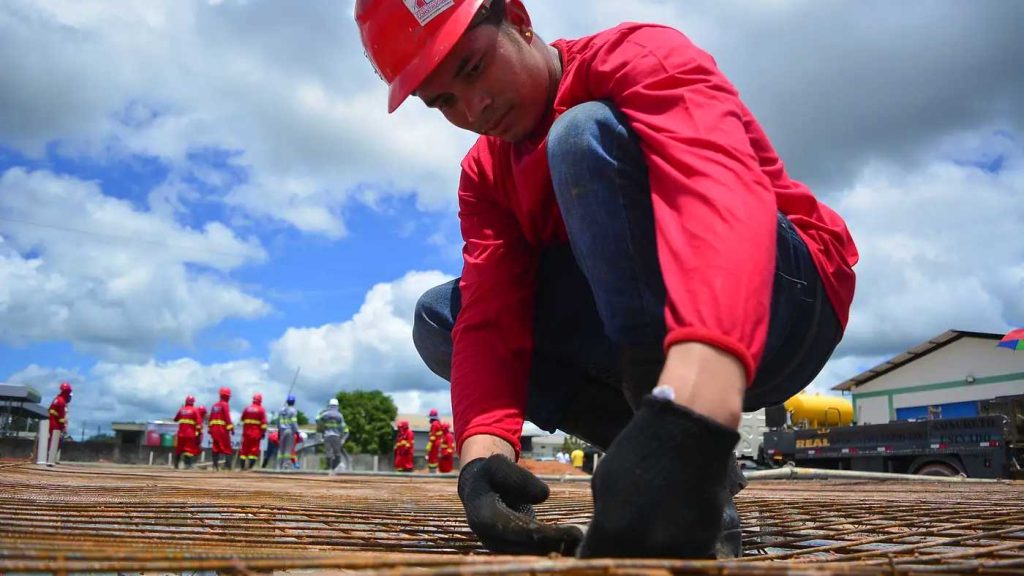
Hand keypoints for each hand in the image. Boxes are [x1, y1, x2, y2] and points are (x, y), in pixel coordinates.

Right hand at [458, 454, 582, 554]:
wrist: (477, 490)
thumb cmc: (490, 476)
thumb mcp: (498, 465)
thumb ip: (519, 477)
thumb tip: (543, 496)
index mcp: (484, 518)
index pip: (520, 532)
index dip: (547, 535)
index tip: (573, 533)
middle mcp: (491, 539)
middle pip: (529, 549)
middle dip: (557, 546)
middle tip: (583, 540)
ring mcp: (501, 547)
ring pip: (532, 556)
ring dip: (558, 552)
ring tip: (582, 545)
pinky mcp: (512, 549)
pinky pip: (534, 554)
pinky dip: (553, 551)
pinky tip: (574, 546)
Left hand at [577, 395, 739, 558]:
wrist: (690, 431)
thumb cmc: (642, 450)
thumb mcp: (604, 479)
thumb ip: (601, 515)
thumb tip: (597, 540)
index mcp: (614, 528)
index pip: (596, 558)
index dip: (597, 551)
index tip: (601, 545)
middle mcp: (646, 544)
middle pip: (628, 561)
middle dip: (623, 550)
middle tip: (626, 535)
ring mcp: (678, 545)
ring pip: (657, 560)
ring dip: (651, 549)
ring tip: (653, 524)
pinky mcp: (704, 541)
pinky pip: (684, 553)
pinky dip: (678, 543)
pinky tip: (675, 519)